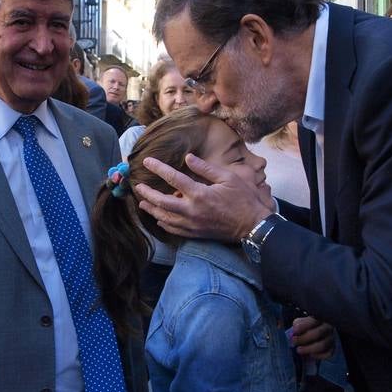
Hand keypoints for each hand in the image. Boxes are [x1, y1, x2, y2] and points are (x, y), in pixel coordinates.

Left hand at [134, 153, 273, 240]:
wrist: (253, 226)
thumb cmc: (244, 199)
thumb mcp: (228, 178)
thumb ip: (205, 168)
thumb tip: (188, 158)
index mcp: (200, 194)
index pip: (173, 178)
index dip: (158, 168)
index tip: (146, 161)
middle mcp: (192, 210)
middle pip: (161, 202)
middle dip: (147, 194)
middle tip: (138, 186)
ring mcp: (192, 224)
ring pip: (164, 218)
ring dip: (152, 210)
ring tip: (143, 203)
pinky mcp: (196, 233)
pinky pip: (174, 229)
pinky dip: (164, 223)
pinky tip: (159, 219)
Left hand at [290, 317, 335, 360]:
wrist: (314, 334)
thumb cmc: (306, 327)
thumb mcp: (301, 322)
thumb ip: (297, 324)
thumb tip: (294, 331)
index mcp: (320, 317)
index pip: (313, 320)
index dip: (303, 325)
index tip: (295, 331)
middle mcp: (328, 327)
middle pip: (318, 333)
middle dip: (304, 338)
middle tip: (294, 341)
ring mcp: (331, 338)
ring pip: (323, 345)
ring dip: (309, 349)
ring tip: (299, 350)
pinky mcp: (332, 348)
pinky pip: (328, 353)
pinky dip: (318, 355)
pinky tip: (310, 354)